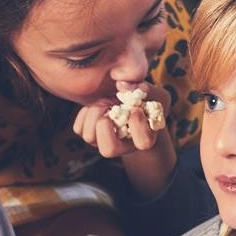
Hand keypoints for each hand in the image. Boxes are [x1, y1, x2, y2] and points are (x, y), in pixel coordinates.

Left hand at [73, 84, 175, 199]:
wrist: (130, 104)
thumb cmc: (147, 102)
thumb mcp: (156, 95)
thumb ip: (146, 90)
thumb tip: (122, 86)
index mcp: (143, 138)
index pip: (143, 143)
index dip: (139, 125)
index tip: (136, 108)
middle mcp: (122, 145)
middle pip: (108, 149)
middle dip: (106, 126)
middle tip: (110, 106)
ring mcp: (103, 141)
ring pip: (90, 138)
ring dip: (95, 115)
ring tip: (104, 101)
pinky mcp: (89, 133)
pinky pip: (79, 128)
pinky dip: (85, 113)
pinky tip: (97, 104)